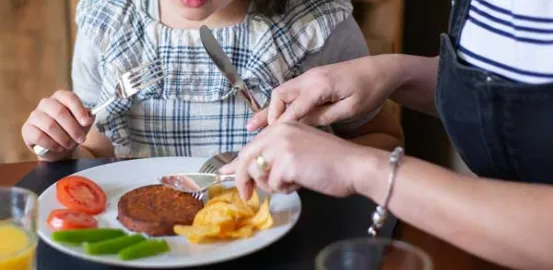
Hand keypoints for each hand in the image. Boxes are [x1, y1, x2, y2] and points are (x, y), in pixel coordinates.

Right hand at [21, 90, 93, 160]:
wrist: (59, 147)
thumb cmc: (71, 131)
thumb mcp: (83, 125)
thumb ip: (87, 119)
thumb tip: (89, 117)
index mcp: (61, 97)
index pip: (70, 98)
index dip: (79, 110)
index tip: (86, 122)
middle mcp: (46, 103)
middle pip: (59, 112)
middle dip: (73, 128)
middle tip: (81, 139)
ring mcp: (35, 115)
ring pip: (50, 125)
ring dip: (64, 138)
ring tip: (70, 145)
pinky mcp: (27, 129)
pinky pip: (39, 136)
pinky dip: (52, 144)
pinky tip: (59, 148)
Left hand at [220, 122, 373, 199]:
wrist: (355, 166)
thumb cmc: (332, 162)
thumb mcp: (299, 151)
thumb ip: (277, 155)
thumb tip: (253, 171)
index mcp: (281, 127)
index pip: (250, 147)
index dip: (236, 165)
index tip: (226, 175)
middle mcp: (278, 131)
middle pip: (246, 159)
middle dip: (243, 181)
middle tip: (246, 196)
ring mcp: (281, 145)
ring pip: (257, 173)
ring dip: (271, 186)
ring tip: (292, 183)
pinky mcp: (286, 161)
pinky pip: (273, 184)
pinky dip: (285, 190)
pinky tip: (301, 183)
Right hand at [247, 55, 402, 130]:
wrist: (382, 69)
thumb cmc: (370, 91)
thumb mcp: (350, 109)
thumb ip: (324, 117)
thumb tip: (301, 125)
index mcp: (319, 86)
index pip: (292, 109)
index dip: (279, 127)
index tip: (268, 144)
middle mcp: (310, 78)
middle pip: (279, 96)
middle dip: (269, 116)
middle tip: (261, 136)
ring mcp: (310, 76)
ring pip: (282, 92)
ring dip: (271, 110)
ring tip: (254, 126)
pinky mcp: (313, 79)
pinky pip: (291, 92)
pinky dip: (280, 105)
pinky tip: (273, 116)